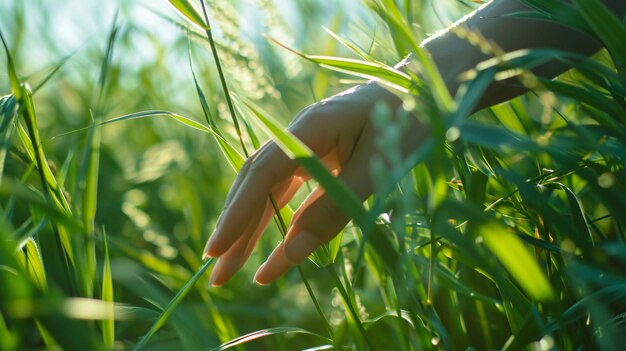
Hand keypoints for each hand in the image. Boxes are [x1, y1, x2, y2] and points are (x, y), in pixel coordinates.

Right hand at [202, 82, 425, 285]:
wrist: (424, 90)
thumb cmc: (409, 122)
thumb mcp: (378, 169)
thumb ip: (335, 209)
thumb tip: (292, 253)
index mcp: (311, 128)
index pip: (262, 175)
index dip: (238, 214)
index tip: (217, 249)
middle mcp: (298, 134)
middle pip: (255, 184)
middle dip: (234, 229)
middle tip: (215, 274)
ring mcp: (304, 145)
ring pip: (266, 189)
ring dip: (249, 227)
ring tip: (230, 266)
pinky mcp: (314, 156)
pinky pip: (286, 189)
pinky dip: (275, 217)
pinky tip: (266, 244)